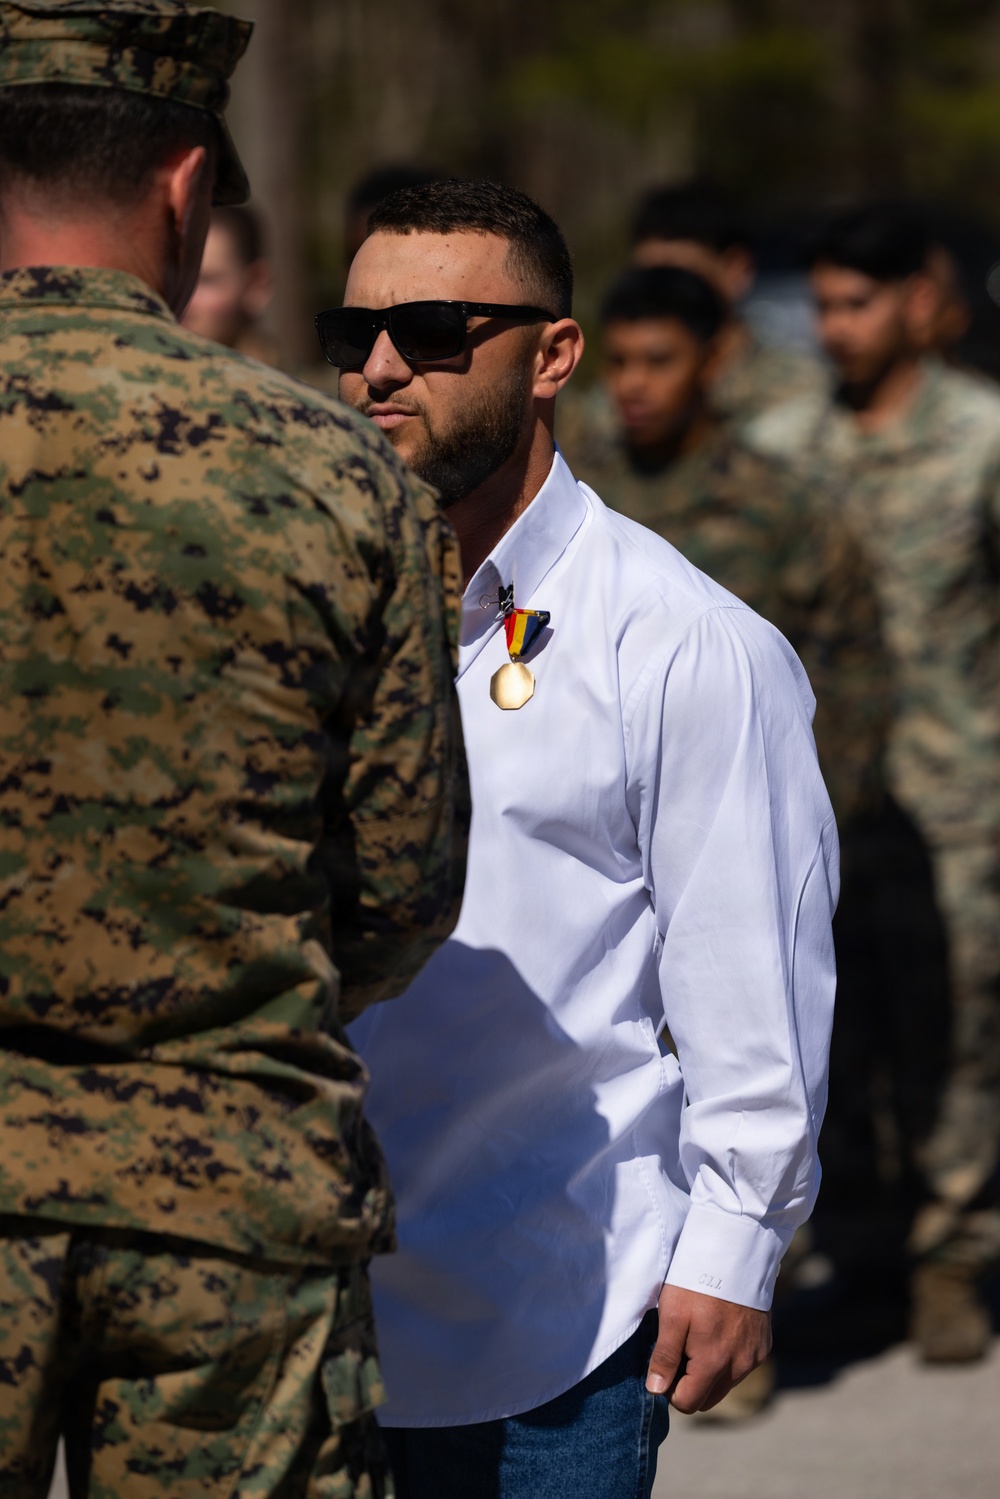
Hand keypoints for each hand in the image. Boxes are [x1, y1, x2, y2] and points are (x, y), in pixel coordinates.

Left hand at [645, 1284, 771, 1412]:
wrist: (736, 1252)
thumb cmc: (697, 1282)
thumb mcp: (672, 1316)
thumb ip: (665, 1357)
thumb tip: (656, 1391)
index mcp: (714, 1363)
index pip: (687, 1403)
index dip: (670, 1388)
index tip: (665, 1362)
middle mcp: (739, 1366)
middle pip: (708, 1398)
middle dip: (690, 1384)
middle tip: (680, 1349)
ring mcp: (754, 1356)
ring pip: (725, 1383)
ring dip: (710, 1371)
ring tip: (699, 1335)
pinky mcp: (764, 1345)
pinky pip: (741, 1365)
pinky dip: (728, 1357)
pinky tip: (720, 1329)